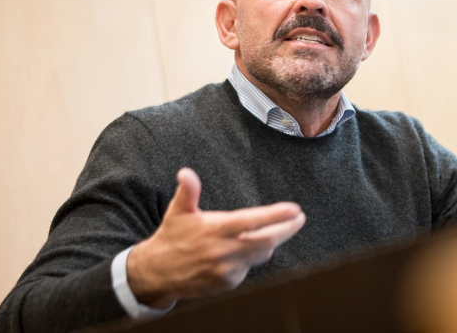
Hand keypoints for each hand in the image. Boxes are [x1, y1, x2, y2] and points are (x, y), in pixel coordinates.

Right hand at [127, 168, 305, 307]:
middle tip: (299, 219)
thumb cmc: (172, 237)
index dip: (276, 216)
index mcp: (215, 229)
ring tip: (271, 231)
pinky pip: (248, 268)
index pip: (252, 221)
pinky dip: (250, 258)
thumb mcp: (178, 211)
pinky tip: (240, 250)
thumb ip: (188, 191)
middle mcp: (223, 251)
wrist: (157, 273)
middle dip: (286, 229)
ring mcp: (226, 270)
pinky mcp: (227, 283)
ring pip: (260, 254)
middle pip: (266, 241)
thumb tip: (185, 173)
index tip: (295, 210)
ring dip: (268, 242)